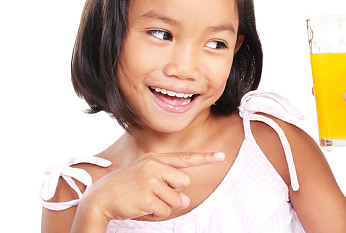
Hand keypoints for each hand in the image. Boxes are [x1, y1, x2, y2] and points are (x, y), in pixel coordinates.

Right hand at [79, 152, 224, 221]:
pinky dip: (157, 214)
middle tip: (154, 193)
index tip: (221, 155)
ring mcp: (150, 181)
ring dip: (164, 206)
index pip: (185, 157)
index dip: (205, 158)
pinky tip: (143, 208)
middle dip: (174, 192)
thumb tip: (186, 201)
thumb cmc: (125, 186)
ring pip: (177, 199)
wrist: (100, 197)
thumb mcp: (145, 175)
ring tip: (146, 200)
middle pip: (184, 183)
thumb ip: (169, 184)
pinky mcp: (147, 197)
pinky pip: (165, 211)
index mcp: (155, 158)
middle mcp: (154, 166)